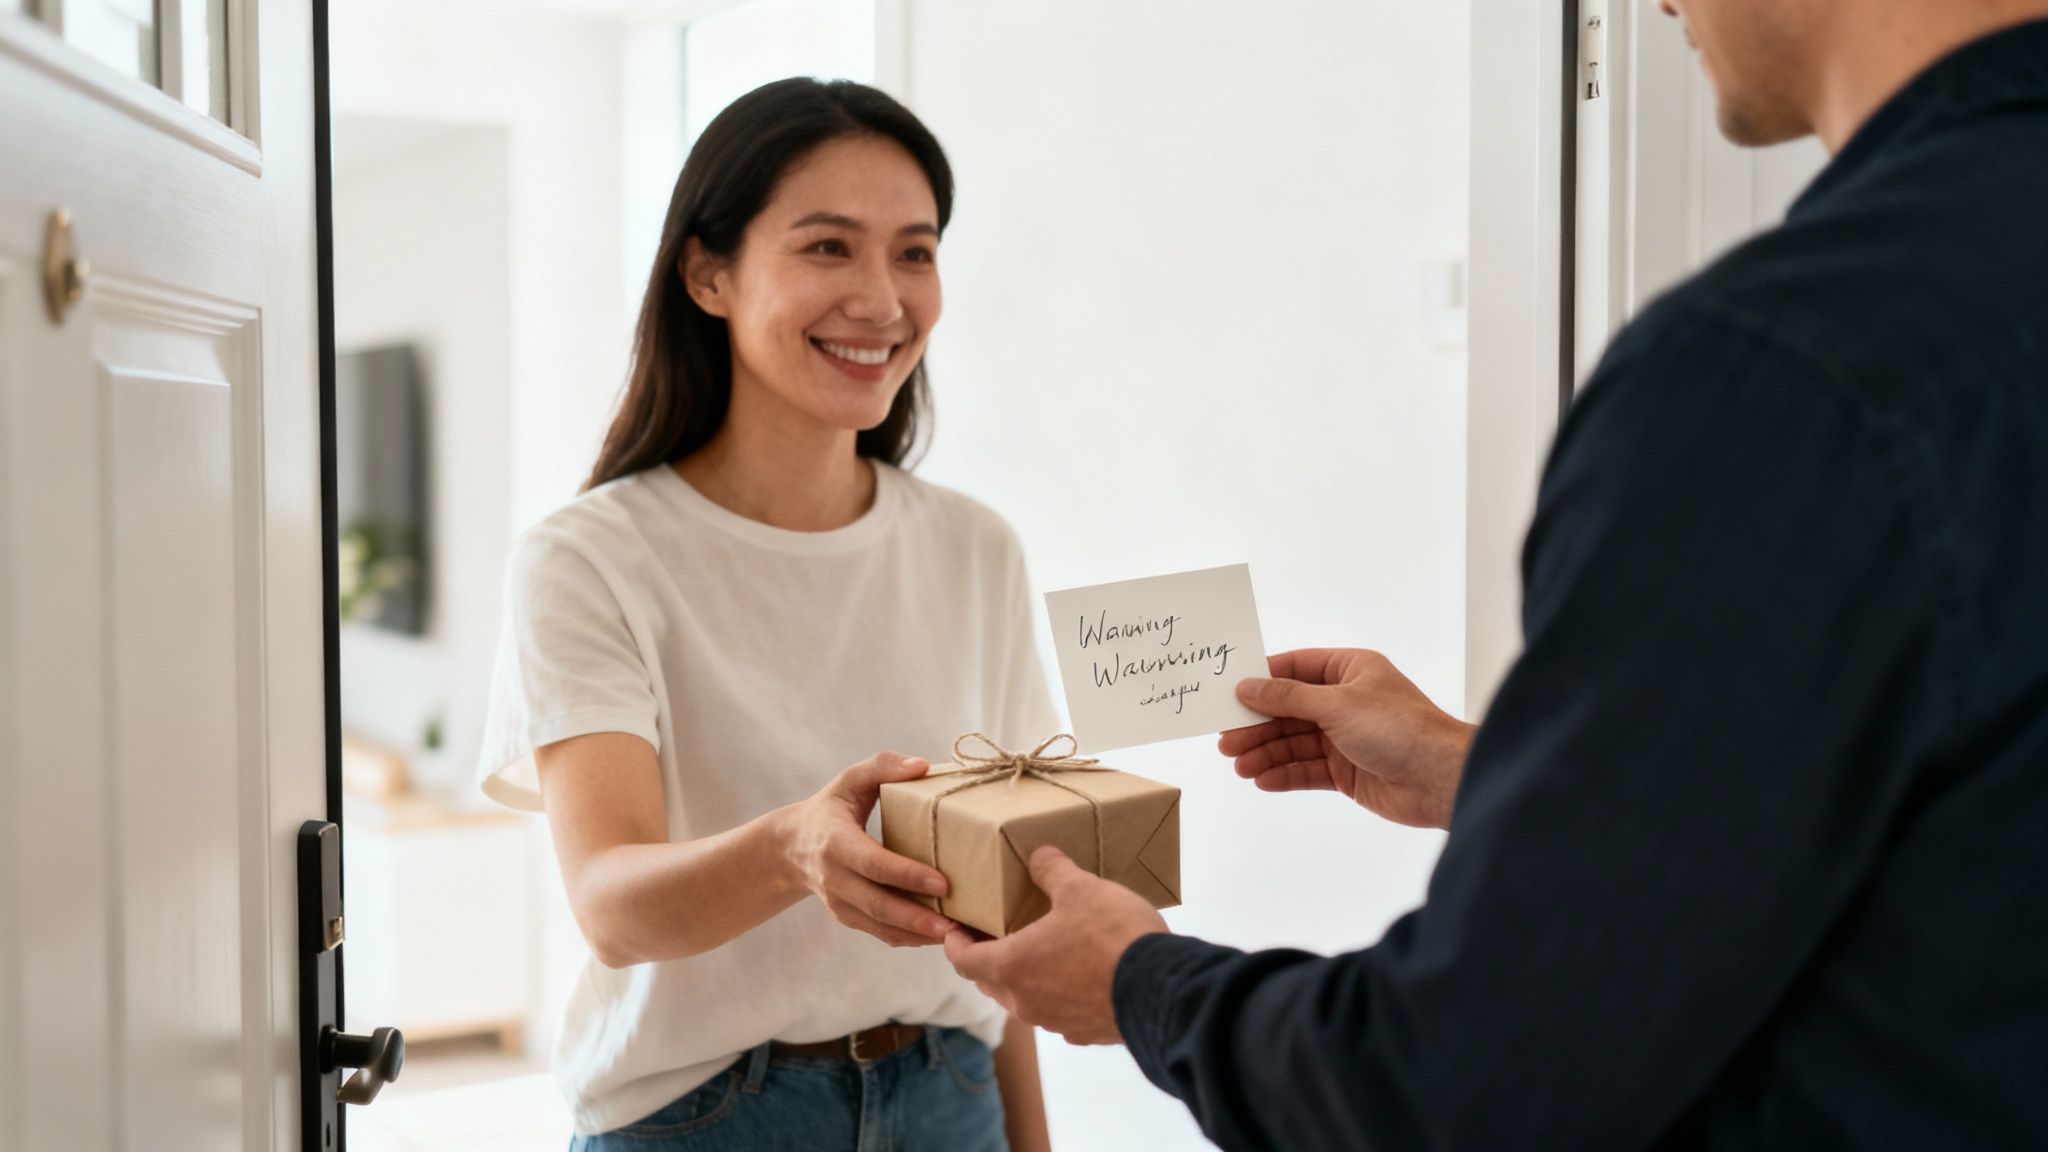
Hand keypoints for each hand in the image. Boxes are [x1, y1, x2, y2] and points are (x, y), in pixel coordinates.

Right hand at [783, 752, 955, 946]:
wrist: (792, 847)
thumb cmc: (831, 808)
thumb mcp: (849, 780)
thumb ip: (883, 766)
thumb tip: (921, 766)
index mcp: (836, 843)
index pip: (873, 864)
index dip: (906, 875)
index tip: (942, 883)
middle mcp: (835, 878)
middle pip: (878, 904)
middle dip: (917, 918)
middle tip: (955, 925)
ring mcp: (840, 903)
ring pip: (880, 926)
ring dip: (918, 934)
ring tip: (956, 936)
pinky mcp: (848, 918)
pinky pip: (880, 933)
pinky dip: (909, 938)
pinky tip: (939, 936)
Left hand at [944, 846, 1167, 1045]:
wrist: (1161, 990)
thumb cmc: (1111, 936)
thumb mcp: (1080, 888)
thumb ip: (1052, 870)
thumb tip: (1039, 856)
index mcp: (1011, 966)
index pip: (962, 960)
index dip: (954, 942)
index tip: (955, 928)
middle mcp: (1025, 1002)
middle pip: (990, 982)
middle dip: (988, 958)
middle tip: (997, 933)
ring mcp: (1056, 1022)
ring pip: (1026, 1001)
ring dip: (1026, 978)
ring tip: (1043, 950)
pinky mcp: (1086, 1033)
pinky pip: (1060, 1013)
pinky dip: (1060, 995)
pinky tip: (1080, 976)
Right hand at [1222, 648, 1475, 829]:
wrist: (1440, 779)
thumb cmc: (1398, 728)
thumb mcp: (1337, 704)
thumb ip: (1288, 697)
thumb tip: (1248, 687)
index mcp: (1349, 671)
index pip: (1294, 669)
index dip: (1261, 682)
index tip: (1229, 695)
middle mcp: (1345, 702)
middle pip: (1289, 710)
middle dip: (1258, 725)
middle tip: (1226, 741)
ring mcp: (1345, 738)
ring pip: (1294, 743)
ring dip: (1266, 753)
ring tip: (1239, 766)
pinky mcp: (1346, 772)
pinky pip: (1307, 770)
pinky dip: (1284, 774)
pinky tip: (1262, 779)